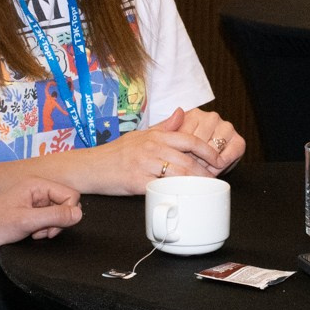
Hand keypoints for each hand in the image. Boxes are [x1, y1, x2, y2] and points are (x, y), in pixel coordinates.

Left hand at [0, 178, 82, 247]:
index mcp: (38, 184)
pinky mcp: (36, 210)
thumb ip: (54, 216)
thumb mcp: (27, 221)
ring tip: (35, 233)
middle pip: (67, 204)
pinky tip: (33, 233)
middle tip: (43, 232)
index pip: (70, 194)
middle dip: (58, 221)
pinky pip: (52, 219)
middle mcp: (40, 189)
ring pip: (60, 213)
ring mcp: (38, 200)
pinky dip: (46, 229)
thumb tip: (79, 215)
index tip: (52, 228)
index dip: (67, 212)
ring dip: (51, 227)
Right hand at [81, 111, 223, 193]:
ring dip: (193, 183)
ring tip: (202, 190)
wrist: (91, 166)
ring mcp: (143, 164)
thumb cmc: (117, 152)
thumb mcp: (141, 134)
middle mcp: (151, 148)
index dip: (207, 150)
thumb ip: (164, 126)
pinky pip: (160, 187)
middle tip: (214, 180)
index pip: (189, 139)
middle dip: (204, 172)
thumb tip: (182, 113)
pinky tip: (181, 196)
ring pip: (177, 174)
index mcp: (155, 136)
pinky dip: (173, 192)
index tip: (218, 159)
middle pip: (187, 159)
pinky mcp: (136, 181)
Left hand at [167, 107, 244, 172]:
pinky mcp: (239, 141)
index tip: (179, 161)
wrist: (198, 161)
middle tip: (190, 168)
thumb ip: (169, 126)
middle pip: (199, 143)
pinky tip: (214, 168)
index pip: (186, 135)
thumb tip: (179, 110)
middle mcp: (212, 118)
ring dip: (206, 164)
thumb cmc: (184, 151)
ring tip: (201, 169)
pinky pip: (228, 156)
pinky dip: (220, 165)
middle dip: (193, 160)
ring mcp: (227, 127)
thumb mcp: (170, 140)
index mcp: (195, 114)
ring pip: (213, 150)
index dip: (181, 152)